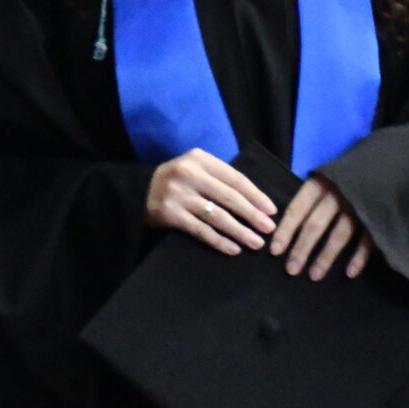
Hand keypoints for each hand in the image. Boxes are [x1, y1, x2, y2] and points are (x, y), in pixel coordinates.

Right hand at [145, 148, 277, 255]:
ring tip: (255, 243)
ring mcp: (178, 194)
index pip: (235, 178)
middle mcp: (189, 174)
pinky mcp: (169, 214)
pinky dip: (219, 241)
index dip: (256, 196)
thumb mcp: (195, 169)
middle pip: (229, 197)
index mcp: (200, 159)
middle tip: (269, 229)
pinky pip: (201, 230)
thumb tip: (256, 202)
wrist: (137, 192)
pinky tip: (233, 249)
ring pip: (217, 216)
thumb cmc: (176, 181)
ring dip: (240, 231)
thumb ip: (219, 178)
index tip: (271, 211)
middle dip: (252, 215)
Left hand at [270, 175, 372, 280]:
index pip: (297, 209)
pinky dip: (359, 258)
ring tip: (314, 276)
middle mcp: (337, 194)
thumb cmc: (349, 174)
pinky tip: (350, 273)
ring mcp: (359, 205)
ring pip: (339, 234)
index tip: (275, 251)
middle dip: (302, 249)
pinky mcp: (378, 215)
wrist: (387, 158)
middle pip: (315, 224)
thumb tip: (283, 223)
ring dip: (326, 257)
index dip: (285, 231)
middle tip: (291, 270)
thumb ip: (310, 198)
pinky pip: (367, 239)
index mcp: (320, 183)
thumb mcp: (326, 177)